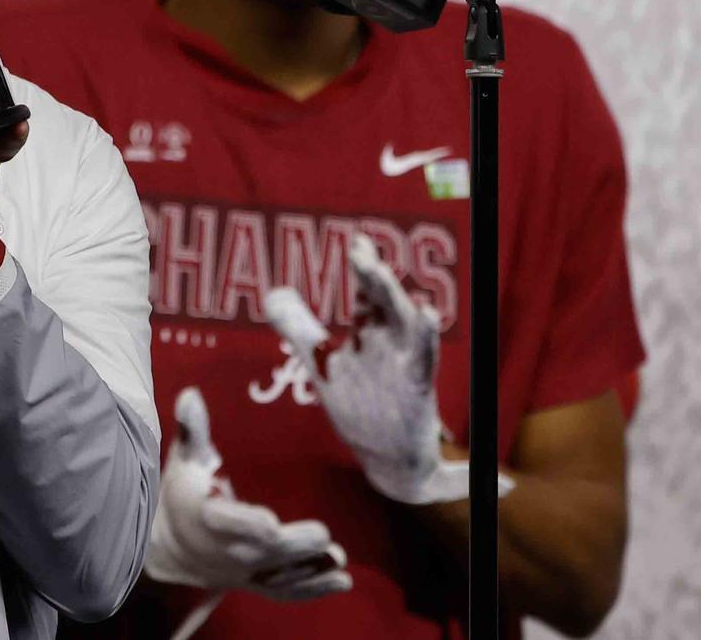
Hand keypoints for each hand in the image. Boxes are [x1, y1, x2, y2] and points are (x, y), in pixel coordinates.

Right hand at [145, 388, 352, 605]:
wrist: (172, 547)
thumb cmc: (183, 493)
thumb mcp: (183, 459)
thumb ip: (192, 430)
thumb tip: (191, 395)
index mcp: (205, 515)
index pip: (224, 522)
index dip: (246, 524)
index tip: (270, 522)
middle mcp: (223, 549)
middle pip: (260, 552)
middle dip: (291, 547)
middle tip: (323, 534)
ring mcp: (241, 571)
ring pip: (276, 576)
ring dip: (309, 571)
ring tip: (339, 560)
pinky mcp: (256, 583)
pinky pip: (283, 591)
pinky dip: (312, 589)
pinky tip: (341, 580)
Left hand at [264, 235, 512, 505]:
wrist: (391, 462)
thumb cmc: (361, 406)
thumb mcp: (323, 364)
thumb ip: (298, 327)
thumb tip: (272, 292)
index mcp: (370, 334)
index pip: (366, 294)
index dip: (362, 266)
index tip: (357, 239)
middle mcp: (390, 343)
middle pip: (383, 302)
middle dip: (372, 276)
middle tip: (359, 250)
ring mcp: (404, 365)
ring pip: (403, 324)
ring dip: (392, 297)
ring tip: (378, 272)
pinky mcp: (417, 390)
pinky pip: (423, 359)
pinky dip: (425, 336)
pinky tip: (428, 313)